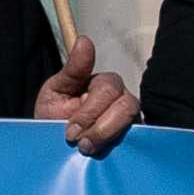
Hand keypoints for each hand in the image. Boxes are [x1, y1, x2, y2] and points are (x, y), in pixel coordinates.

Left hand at [34, 28, 140, 157]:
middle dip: (95, 124)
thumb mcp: (55, 91)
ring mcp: (130, 118)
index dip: (90, 109)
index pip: (108, 87)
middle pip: (122, 105)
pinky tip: (101, 153)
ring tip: (84, 148)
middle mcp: (121, 97)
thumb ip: (72, 69)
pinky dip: (118, 145)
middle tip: (73, 139)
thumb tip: (85, 40)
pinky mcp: (136, 137)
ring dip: (105, 135)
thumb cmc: (55, 114)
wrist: (55, 144)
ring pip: (130, 121)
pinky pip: (138, 139)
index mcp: (102, 83)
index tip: (71, 129)